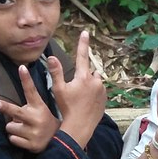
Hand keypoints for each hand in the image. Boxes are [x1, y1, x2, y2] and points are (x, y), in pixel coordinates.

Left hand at [0, 66, 58, 152]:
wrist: (60, 142)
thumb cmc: (44, 122)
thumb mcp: (41, 109)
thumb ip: (28, 104)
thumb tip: (9, 102)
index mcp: (40, 107)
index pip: (31, 91)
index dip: (26, 79)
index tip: (21, 68)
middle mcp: (37, 119)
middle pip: (16, 111)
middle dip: (4, 107)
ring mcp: (34, 132)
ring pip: (10, 127)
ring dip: (13, 128)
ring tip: (25, 129)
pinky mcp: (31, 145)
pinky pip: (13, 138)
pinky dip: (16, 138)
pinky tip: (26, 138)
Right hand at [51, 30, 107, 147]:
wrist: (80, 126)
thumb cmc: (67, 108)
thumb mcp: (58, 89)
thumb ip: (56, 72)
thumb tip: (51, 57)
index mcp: (83, 77)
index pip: (82, 55)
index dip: (83, 43)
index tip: (85, 32)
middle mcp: (95, 81)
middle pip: (89, 71)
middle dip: (83, 75)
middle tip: (75, 88)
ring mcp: (102, 90)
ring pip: (95, 81)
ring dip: (89, 83)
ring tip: (80, 96)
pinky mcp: (105, 98)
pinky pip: (99, 90)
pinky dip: (94, 92)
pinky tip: (86, 101)